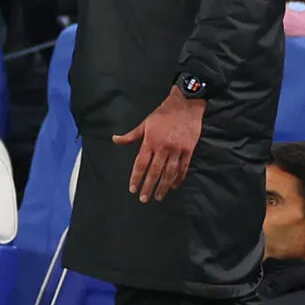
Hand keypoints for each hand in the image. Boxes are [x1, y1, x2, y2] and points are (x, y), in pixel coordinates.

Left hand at [113, 87, 204, 201]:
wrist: (185, 105)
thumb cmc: (162, 114)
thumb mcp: (144, 123)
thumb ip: (130, 136)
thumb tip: (114, 140)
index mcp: (150, 142)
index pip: (141, 164)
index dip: (136, 177)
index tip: (132, 189)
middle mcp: (163, 148)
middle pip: (155, 171)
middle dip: (148, 186)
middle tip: (144, 199)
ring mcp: (177, 150)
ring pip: (169, 173)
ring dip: (163, 186)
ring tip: (158, 197)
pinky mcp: (189, 150)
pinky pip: (183, 168)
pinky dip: (179, 178)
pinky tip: (174, 186)